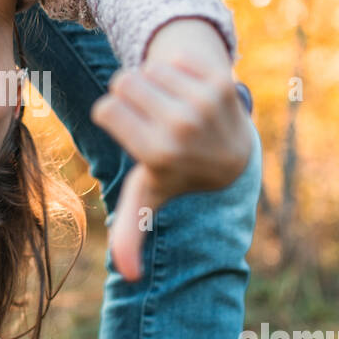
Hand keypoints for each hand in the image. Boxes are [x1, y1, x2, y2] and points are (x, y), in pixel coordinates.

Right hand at [90, 18, 252, 281]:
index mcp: (159, 155)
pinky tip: (189, 95)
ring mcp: (204, 103)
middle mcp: (182, 127)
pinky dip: (176, 73)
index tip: (131, 130)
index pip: (105, 108)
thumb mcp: (148, 199)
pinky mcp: (221, 82)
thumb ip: (131, 235)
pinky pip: (174, 60)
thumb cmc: (177, 173)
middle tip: (149, 116)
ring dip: (153, 83)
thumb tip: (129, 278)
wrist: (233, 153)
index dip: (111, 115)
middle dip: (129, 96)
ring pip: (147, 68)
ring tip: (169, 107)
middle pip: (124, 82)